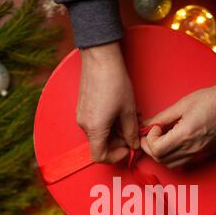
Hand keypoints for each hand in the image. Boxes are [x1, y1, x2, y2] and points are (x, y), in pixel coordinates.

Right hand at [77, 42, 138, 163]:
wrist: (100, 57)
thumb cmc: (114, 82)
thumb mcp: (128, 110)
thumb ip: (131, 132)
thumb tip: (134, 145)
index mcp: (95, 129)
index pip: (99, 157)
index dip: (115, 157)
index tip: (127, 148)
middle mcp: (84, 125)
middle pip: (100, 145)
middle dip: (118, 142)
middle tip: (133, 132)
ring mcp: (81, 116)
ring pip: (99, 134)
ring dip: (115, 132)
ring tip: (129, 118)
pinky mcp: (82, 108)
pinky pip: (95, 124)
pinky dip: (108, 124)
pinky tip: (119, 112)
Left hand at [141, 80, 215, 167]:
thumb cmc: (211, 100)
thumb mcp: (182, 104)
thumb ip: (162, 117)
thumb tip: (146, 125)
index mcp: (185, 135)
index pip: (157, 149)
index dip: (149, 139)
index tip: (153, 128)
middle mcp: (191, 149)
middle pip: (161, 159)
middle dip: (150, 148)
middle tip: (151, 134)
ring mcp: (198, 154)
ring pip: (170, 164)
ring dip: (160, 154)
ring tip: (161, 138)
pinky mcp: (203, 154)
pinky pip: (181, 162)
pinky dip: (171, 156)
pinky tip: (173, 142)